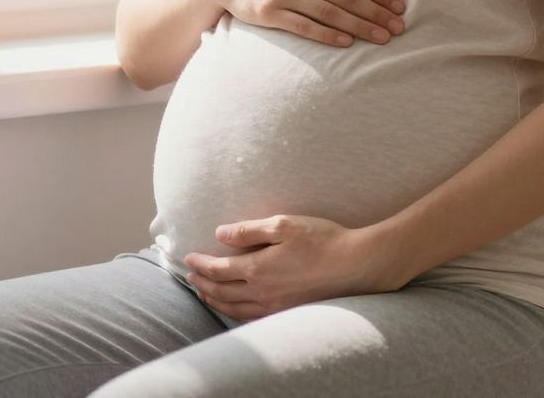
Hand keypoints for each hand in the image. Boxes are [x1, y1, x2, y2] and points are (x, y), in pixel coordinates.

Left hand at [182, 214, 409, 321]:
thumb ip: (249, 230)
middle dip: (201, 284)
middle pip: (220, 292)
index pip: (217, 270)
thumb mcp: (284, 225)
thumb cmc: (322, 240)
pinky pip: (250, 318)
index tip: (188, 258)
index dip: (199, 265)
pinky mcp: (286, 313)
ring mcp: (274, 307)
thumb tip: (221, 234)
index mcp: (258, 269)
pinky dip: (233, 312)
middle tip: (190, 276)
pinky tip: (234, 307)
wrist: (355, 266)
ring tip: (204, 293)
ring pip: (233, 309)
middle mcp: (261, 293)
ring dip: (214, 300)